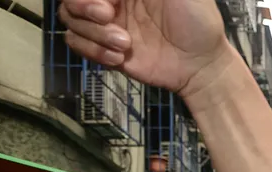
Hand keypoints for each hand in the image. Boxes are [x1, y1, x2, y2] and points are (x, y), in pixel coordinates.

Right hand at [59, 0, 231, 97]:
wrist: (202, 65)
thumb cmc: (198, 21)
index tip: (110, 1)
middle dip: (83, 5)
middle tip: (108, 15)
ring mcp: (108, 23)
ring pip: (70, 17)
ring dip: (94, 32)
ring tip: (124, 43)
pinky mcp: (106, 48)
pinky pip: (76, 43)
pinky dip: (94, 50)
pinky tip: (120, 56)